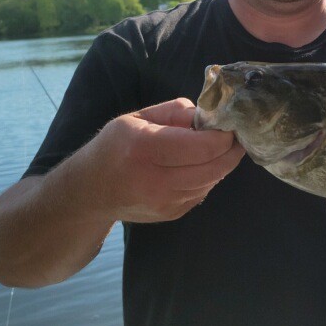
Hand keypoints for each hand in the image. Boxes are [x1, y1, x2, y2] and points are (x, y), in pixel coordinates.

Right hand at [80, 97, 244, 223]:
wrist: (90, 192)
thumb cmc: (115, 146)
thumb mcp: (138, 117)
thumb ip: (176, 111)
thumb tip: (209, 115)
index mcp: (144, 147)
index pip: (202, 146)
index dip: (224, 136)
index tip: (230, 124)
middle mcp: (155, 179)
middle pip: (214, 167)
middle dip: (231, 150)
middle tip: (234, 136)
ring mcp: (164, 202)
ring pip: (212, 180)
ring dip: (222, 163)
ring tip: (217, 148)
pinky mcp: (171, 214)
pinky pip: (203, 192)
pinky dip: (209, 177)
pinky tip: (199, 165)